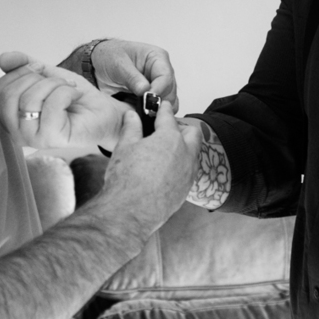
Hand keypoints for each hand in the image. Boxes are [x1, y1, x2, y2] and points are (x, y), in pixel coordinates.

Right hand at [0, 52, 128, 148]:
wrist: (102, 111)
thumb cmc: (73, 97)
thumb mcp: (45, 75)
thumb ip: (23, 65)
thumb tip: (3, 58)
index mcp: (11, 117)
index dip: (17, 73)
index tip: (39, 69)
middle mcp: (17, 132)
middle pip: (8, 96)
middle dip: (34, 78)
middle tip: (55, 79)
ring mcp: (33, 138)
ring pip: (29, 100)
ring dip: (53, 84)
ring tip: (68, 88)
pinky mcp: (51, 139)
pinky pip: (50, 105)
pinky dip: (66, 92)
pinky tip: (73, 96)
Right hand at [89, 100, 201, 241]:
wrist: (131, 212)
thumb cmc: (127, 179)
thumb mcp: (125, 147)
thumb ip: (131, 128)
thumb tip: (131, 115)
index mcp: (169, 138)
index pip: (169, 117)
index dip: (164, 109)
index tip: (162, 106)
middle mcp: (185, 153)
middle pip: (192, 132)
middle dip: (181, 128)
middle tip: (167, 129)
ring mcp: (189, 172)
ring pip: (193, 153)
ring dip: (184, 147)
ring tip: (168, 149)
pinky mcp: (187, 188)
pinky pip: (189, 171)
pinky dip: (182, 165)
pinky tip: (167, 169)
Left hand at [91, 39, 178, 111]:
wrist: (99, 63)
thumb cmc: (110, 56)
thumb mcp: (118, 64)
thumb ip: (132, 77)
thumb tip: (145, 90)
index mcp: (157, 57)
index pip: (166, 76)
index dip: (159, 90)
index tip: (148, 101)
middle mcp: (161, 71)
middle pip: (170, 91)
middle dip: (158, 102)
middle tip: (145, 110)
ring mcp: (158, 84)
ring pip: (168, 101)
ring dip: (157, 109)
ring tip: (142, 113)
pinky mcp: (152, 96)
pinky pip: (159, 107)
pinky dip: (153, 113)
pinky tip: (142, 115)